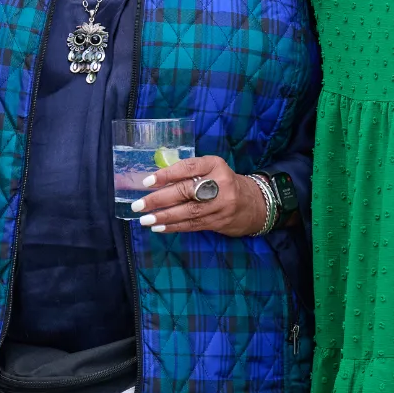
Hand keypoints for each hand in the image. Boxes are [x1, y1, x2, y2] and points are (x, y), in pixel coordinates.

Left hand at [131, 156, 269, 236]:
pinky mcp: (220, 221)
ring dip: (164, 216)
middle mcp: (220, 183)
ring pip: (188, 211)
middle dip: (159, 199)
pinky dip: (174, 226)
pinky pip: (193, 224)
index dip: (167, 174)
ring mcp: (222, 204)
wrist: (254, 203)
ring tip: (145, 219)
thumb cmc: (224, 183)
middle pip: (186, 191)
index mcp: (215, 165)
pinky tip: (159, 227)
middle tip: (139, 205)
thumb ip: (189, 173)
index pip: (188, 168)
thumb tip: (155, 181)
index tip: (147, 181)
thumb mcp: (212, 170)